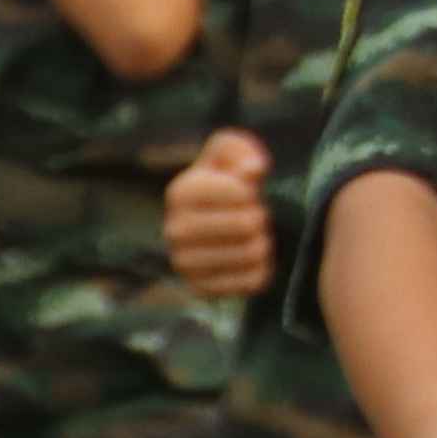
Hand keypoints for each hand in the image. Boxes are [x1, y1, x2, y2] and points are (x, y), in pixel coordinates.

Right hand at [163, 129, 273, 300]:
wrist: (215, 224)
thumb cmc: (227, 183)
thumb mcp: (230, 154)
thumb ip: (240, 149)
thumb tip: (252, 170)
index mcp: (180, 192)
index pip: (239, 192)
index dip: (254, 191)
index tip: (248, 192)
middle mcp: (174, 229)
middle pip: (246, 224)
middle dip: (260, 218)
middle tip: (255, 216)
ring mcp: (184, 262)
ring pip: (251, 253)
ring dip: (262, 243)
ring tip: (253, 237)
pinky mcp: (201, 288)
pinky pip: (251, 281)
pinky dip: (261, 270)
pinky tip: (250, 260)